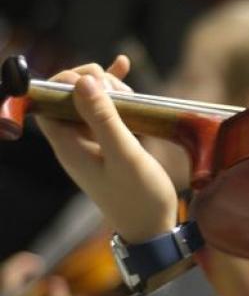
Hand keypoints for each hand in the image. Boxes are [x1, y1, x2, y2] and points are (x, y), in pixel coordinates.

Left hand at [36, 57, 177, 241]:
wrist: (154, 228)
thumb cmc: (140, 198)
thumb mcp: (125, 157)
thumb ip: (104, 119)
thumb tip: (84, 81)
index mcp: (68, 146)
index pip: (47, 101)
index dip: (66, 82)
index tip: (98, 83)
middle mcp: (75, 142)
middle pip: (69, 95)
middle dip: (93, 82)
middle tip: (122, 93)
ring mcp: (93, 141)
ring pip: (90, 98)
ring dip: (109, 87)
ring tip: (133, 96)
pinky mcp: (111, 142)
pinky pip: (107, 108)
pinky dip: (115, 89)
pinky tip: (124, 67)